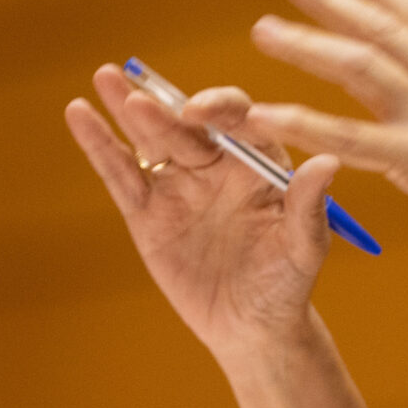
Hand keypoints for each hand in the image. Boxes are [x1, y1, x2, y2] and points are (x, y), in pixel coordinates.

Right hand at [65, 66, 341, 362]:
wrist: (251, 329)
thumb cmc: (285, 286)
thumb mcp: (304, 250)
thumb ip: (309, 206)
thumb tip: (329, 163)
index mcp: (258, 162)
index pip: (239, 121)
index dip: (219, 110)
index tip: (200, 112)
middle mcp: (217, 164)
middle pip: (186, 125)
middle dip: (162, 108)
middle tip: (136, 91)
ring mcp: (179, 185)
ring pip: (149, 141)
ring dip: (127, 109)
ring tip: (103, 77)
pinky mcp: (147, 212)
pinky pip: (121, 174)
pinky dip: (99, 146)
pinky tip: (79, 114)